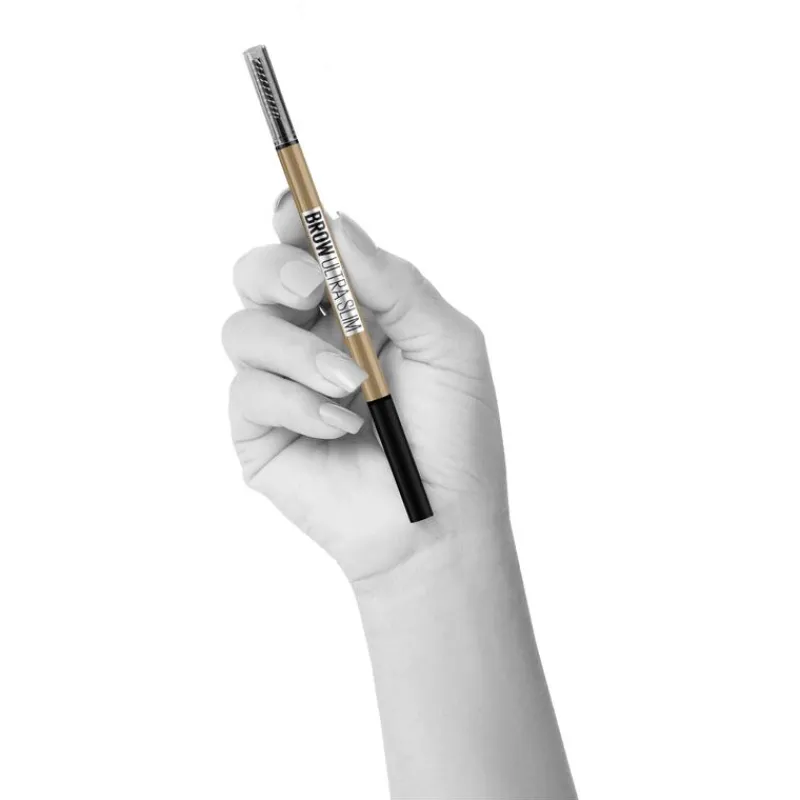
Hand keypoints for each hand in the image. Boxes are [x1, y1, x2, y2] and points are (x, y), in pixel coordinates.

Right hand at [223, 191, 507, 581]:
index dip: (293, 221)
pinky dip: (296, 403)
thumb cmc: (453, 434)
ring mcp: (282, 384)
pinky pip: (246, 391)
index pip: (308, 250)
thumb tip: (335, 223)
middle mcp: (312, 338)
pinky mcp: (259, 430)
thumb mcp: (446, 345)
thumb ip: (396, 282)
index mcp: (357, 311)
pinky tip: (339, 429)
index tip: (293, 210)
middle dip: (276, 271)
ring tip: (352, 387)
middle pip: (255, 274)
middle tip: (312, 293)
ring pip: (242, 329)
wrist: (437, 522)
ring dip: (298, 352)